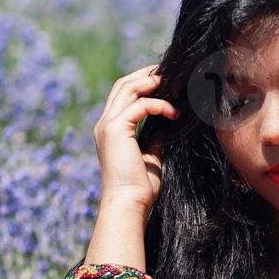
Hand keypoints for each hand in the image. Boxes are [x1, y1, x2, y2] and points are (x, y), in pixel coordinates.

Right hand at [94, 63, 179, 212]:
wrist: (128, 204)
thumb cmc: (140, 188)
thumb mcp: (150, 157)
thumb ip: (154, 138)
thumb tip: (166, 125)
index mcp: (110, 130)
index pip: (123, 95)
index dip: (143, 83)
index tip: (166, 83)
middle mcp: (105, 124)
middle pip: (123, 85)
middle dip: (147, 75)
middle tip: (171, 74)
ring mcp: (108, 125)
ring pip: (128, 88)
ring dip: (153, 83)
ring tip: (174, 86)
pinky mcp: (115, 129)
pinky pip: (140, 105)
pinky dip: (159, 105)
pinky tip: (173, 113)